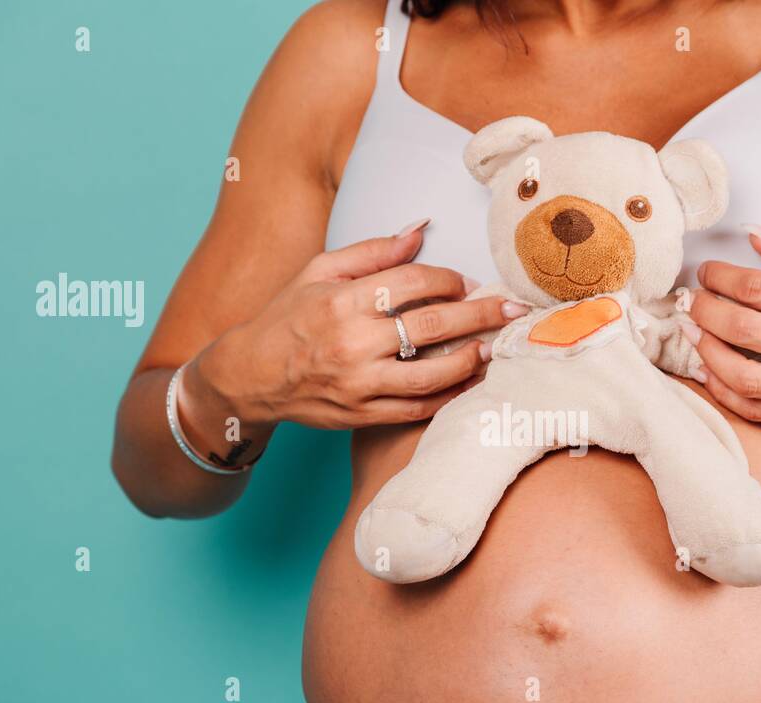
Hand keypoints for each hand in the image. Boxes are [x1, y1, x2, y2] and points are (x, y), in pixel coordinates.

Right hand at [182, 225, 527, 433]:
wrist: (249, 376)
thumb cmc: (287, 317)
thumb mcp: (319, 271)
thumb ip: (372, 252)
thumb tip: (420, 229)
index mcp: (343, 300)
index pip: (413, 283)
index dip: (449, 279)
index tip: (466, 281)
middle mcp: (352, 343)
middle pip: (433, 326)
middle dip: (480, 315)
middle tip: (512, 309)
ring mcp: (358, 384)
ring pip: (430, 375)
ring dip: (470, 360)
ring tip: (494, 347)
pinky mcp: (361, 415)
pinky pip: (416, 409)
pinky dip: (447, 397)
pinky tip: (469, 382)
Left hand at [686, 229, 760, 431]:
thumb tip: (753, 235)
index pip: (756, 289)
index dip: (720, 278)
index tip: (706, 272)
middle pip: (741, 328)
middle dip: (704, 311)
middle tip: (690, 301)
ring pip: (740, 375)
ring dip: (705, 352)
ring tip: (692, 332)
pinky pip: (752, 409)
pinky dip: (722, 390)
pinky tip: (707, 369)